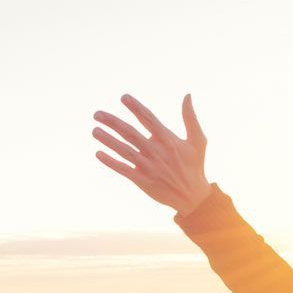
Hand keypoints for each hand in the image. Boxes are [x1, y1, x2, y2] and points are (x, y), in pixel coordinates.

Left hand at [93, 94, 212, 213]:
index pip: (148, 119)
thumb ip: (190, 117)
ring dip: (108, 140)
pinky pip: (123, 169)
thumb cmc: (195, 166)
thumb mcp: (198, 140)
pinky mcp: (143, 181)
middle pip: (130, 133)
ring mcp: (148, 167)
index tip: (123, 97)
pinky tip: (98, 153)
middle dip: (112, 122)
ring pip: (124, 150)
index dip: (136, 107)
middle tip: (97, 114)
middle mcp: (156, 151)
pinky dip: (111, 162)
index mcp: (168, 140)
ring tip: (94, 130)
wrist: (193, 197)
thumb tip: (187, 95)